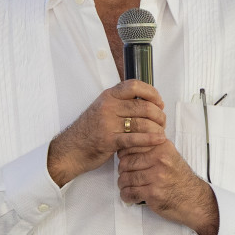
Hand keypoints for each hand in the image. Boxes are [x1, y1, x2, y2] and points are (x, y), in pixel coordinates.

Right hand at [47, 81, 166, 186]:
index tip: (159, 102)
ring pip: (142, 122)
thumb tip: (146, 99)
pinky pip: (135, 138)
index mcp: (108, 96)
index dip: (151, 92)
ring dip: (157, 128)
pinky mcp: (109, 140)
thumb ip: (121, 102)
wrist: (71, 149)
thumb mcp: (102, 108)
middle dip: (158, 114)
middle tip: (162, 121)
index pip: (134, 86)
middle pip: (143, 106)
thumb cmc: (90, 130)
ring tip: (161, 133)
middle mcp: (108, 106)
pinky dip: (150, 139)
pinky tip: (158, 140)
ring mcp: (108, 123)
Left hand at [117, 139, 217, 234]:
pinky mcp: (153, 193)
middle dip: (122, 170)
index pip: (132, 145)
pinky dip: (126, 196)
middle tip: (125, 175)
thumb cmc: (180, 179)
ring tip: (127, 186)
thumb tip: (128, 144)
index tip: (125, 160)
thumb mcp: (170, 156)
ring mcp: (156, 177)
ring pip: (125, 178)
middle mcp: (160, 160)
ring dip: (123, 184)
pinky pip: (129, 192)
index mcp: (162, 147)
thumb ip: (152, 148)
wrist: (195, 200)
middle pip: (126, 162)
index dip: (124, 154)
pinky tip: (130, 196)